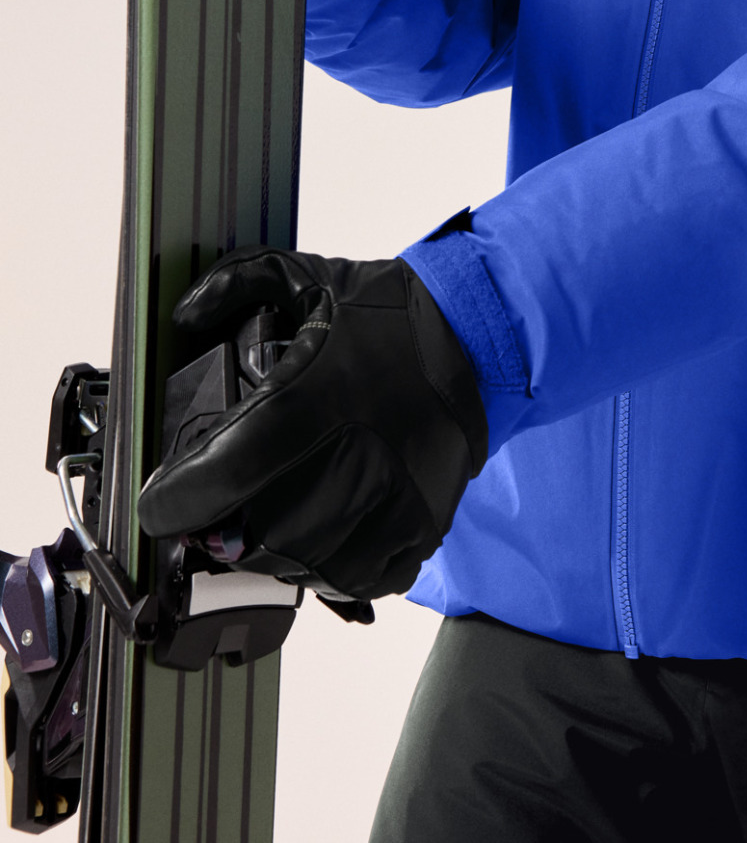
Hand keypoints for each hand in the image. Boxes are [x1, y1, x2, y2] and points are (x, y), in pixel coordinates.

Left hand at [137, 250, 488, 601]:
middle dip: (225, 529)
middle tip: (220, 508)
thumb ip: (233, 285)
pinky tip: (325, 537)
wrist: (476, 334)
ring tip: (272, 520)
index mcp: (307, 404)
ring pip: (305, 565)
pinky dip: (334, 571)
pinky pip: (362, 579)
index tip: (161, 503)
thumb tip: (184, 315)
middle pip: (256, 535)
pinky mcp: (420, 524)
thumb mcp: (302, 276)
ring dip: (276, 553)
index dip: (175, 501)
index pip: (219, 476)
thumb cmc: (389, 314)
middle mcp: (348, 461)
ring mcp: (388, 501)